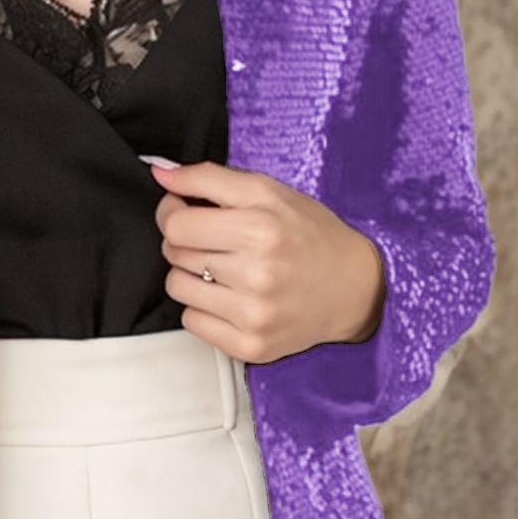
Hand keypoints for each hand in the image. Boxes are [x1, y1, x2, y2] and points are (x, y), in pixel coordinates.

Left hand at [149, 158, 385, 364]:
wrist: (357, 288)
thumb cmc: (311, 235)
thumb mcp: (268, 192)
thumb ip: (208, 178)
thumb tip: (160, 172)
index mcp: (260, 229)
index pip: (176, 224)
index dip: (173, 213)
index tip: (185, 211)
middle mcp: (257, 275)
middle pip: (174, 254)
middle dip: (187, 241)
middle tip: (216, 240)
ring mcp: (253, 316)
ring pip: (178, 288)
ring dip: (192, 275)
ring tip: (224, 269)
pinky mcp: (251, 346)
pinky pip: (191, 322)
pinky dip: (203, 308)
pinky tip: (231, 297)